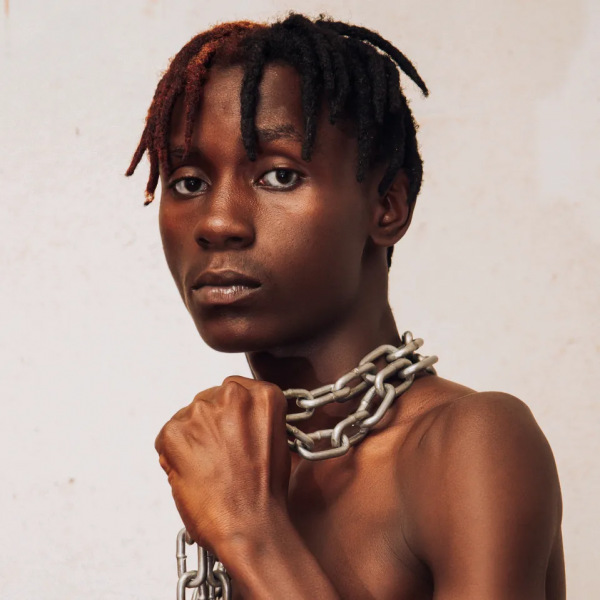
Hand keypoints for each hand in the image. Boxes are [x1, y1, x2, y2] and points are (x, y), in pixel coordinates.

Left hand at [154, 376, 290, 554]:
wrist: (251, 525)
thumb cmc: (265, 491)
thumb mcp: (275, 440)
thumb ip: (253, 417)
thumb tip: (233, 417)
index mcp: (262, 395)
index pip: (236, 390)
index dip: (231, 414)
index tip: (232, 430)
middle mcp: (233, 395)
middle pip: (210, 399)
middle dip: (211, 424)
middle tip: (220, 456)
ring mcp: (202, 411)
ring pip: (188, 417)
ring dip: (192, 438)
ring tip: (209, 469)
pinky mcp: (175, 432)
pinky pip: (167, 436)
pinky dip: (173, 454)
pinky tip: (194, 473)